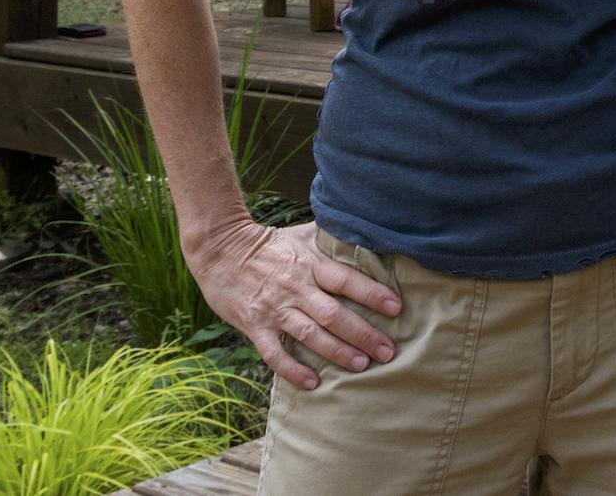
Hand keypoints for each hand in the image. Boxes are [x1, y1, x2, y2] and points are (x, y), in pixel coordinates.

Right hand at [185, 218, 401, 388]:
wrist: (219, 248)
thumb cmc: (267, 243)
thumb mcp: (302, 236)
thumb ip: (330, 241)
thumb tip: (365, 231)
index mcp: (310, 264)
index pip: (347, 280)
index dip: (372, 294)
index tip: (396, 308)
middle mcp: (296, 288)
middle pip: (334, 314)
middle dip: (363, 334)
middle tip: (387, 351)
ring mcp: (274, 309)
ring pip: (310, 335)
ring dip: (337, 352)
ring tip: (361, 366)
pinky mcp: (254, 326)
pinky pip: (275, 353)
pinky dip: (293, 370)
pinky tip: (312, 383)